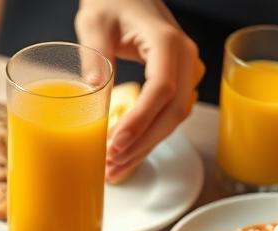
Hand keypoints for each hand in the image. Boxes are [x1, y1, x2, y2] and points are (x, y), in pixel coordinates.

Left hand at [75, 0, 203, 181]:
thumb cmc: (111, 2)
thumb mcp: (94, 23)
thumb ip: (94, 55)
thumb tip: (92, 91)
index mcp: (165, 41)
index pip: (161, 89)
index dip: (140, 120)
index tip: (116, 142)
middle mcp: (184, 56)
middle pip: (172, 111)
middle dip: (142, 143)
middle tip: (111, 164)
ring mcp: (186, 69)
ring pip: (173, 118)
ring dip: (146, 146)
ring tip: (115, 168)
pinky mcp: (179, 80)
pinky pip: (169, 114)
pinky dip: (149, 136)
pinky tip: (127, 154)